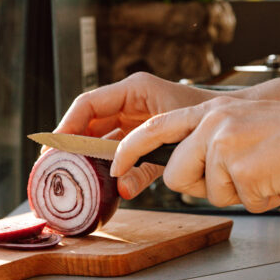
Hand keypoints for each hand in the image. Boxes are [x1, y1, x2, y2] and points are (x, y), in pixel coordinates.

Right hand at [56, 73, 218, 197]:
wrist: (227, 122)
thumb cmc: (204, 120)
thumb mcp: (171, 141)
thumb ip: (145, 166)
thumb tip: (122, 189)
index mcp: (135, 90)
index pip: (88, 104)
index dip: (67, 125)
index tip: (54, 146)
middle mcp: (129, 100)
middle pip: (88, 120)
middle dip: (69, 142)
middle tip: (52, 165)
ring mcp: (133, 115)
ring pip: (98, 134)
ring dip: (84, 154)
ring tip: (67, 173)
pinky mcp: (139, 131)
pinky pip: (113, 145)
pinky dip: (104, 161)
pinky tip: (94, 177)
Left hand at [110, 97, 279, 211]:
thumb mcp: (247, 123)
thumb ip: (215, 140)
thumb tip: (194, 172)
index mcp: (213, 109)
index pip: (156, 128)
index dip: (130, 150)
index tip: (116, 165)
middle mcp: (214, 123)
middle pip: (177, 175)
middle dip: (202, 187)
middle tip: (242, 177)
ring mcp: (226, 146)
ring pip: (210, 193)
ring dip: (239, 193)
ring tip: (268, 172)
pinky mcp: (242, 169)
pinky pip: (241, 202)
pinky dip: (263, 199)